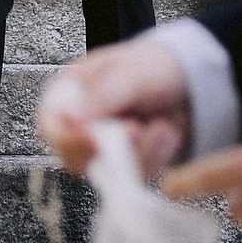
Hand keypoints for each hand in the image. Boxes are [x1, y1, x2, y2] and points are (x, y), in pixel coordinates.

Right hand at [36, 35, 190, 178]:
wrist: (191, 80)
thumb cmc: (154, 65)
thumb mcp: (128, 74)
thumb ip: (100, 95)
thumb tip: (66, 117)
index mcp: (69, 92)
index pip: (50, 125)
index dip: (69, 138)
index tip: (96, 138)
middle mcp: (80, 122)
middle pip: (76, 157)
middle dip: (114, 147)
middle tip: (139, 128)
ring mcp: (102, 146)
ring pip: (108, 172)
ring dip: (141, 154)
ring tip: (161, 126)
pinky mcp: (125, 163)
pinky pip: (133, 177)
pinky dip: (155, 159)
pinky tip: (166, 134)